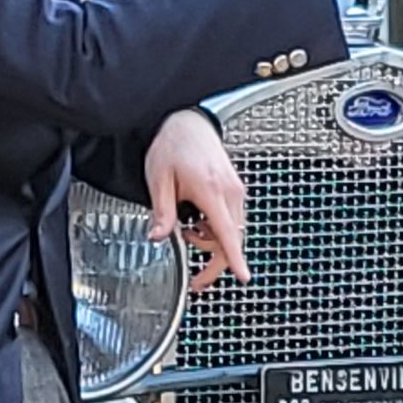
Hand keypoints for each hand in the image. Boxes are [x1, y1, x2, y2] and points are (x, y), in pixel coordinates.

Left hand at [143, 109, 248, 290]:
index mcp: (210, 190)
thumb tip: (158, 237)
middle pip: (232, 239)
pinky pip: (231, 220)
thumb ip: (162, 212)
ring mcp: (235, 190)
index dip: (235, 259)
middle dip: (214, 261)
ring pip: (233, 232)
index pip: (226, 232)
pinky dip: (216, 230)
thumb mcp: (159, 180)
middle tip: (197, 280)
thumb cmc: (173, 145)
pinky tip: (198, 221)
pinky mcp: (235, 190)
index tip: (243, 277)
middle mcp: (229, 191)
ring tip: (187, 233)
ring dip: (212, 243)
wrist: (186, 122)